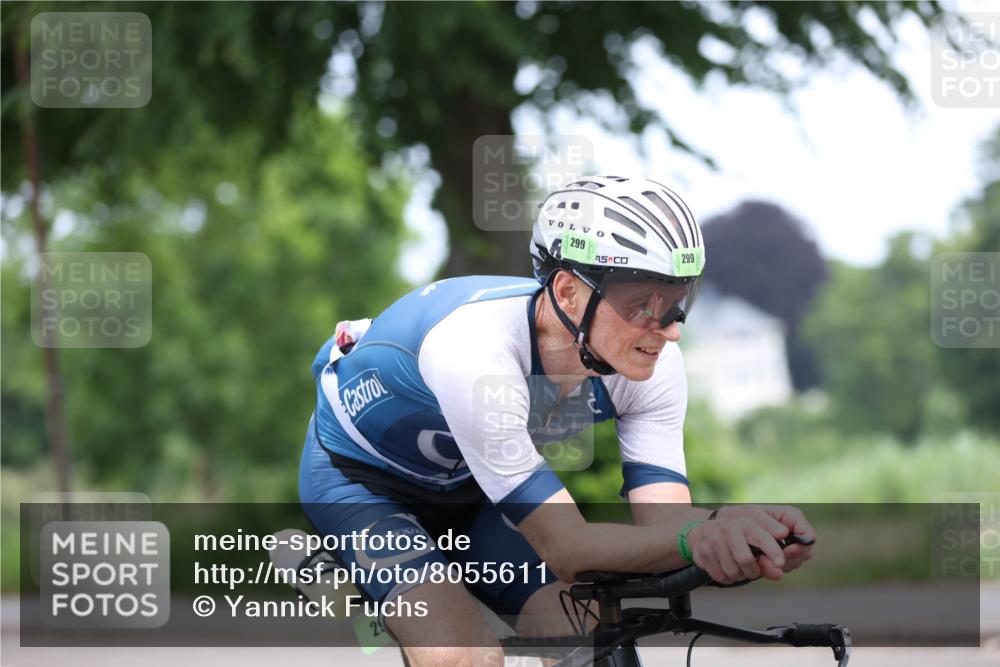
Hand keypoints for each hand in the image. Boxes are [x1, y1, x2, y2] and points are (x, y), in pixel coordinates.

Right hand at [686, 505, 814, 583]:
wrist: (705, 532)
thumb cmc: (738, 536)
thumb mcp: (757, 537)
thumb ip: (771, 556)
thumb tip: (779, 573)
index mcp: (746, 522)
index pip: (761, 537)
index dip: (773, 551)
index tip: (780, 563)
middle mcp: (728, 529)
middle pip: (745, 560)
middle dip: (753, 571)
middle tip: (754, 571)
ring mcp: (714, 540)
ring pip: (733, 571)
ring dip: (740, 575)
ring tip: (739, 567)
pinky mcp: (702, 552)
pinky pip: (721, 576)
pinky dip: (727, 578)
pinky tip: (727, 568)